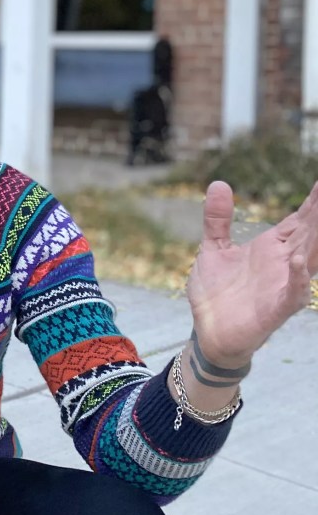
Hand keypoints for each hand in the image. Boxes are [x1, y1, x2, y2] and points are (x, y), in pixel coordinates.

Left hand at [186, 180, 317, 366]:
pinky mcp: (275, 308)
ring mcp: (282, 285)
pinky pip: (292, 293)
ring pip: (307, 259)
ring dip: (315, 240)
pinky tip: (298, 261)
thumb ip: (218, 219)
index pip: (300, 219)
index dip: (314, 201)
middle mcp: (283, 263)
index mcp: (272, 248)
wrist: (208, 331)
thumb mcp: (213, 248)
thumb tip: (219, 183)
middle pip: (310, 233)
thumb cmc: (217, 292)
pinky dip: (297, 277)